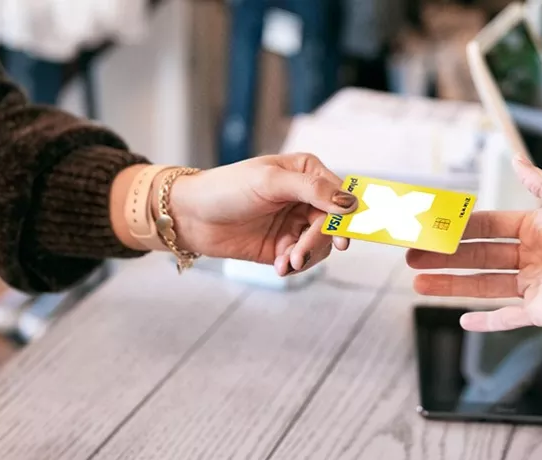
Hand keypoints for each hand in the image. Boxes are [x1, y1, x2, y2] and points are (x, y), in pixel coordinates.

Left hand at [167, 154, 356, 275]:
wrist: (191, 216)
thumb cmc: (227, 188)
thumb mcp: (270, 182)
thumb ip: (312, 190)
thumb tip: (350, 202)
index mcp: (308, 173)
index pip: (339, 195)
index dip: (346, 217)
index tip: (343, 240)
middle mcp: (306, 197)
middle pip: (332, 224)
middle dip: (317, 242)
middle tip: (300, 255)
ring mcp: (296, 222)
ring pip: (320, 245)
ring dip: (305, 256)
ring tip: (285, 263)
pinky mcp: (284, 246)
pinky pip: (303, 259)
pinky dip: (294, 265)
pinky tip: (279, 266)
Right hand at [407, 157, 541, 340]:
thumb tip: (517, 161)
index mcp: (536, 228)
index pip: (488, 225)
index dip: (459, 226)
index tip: (431, 224)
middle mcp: (530, 256)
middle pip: (477, 255)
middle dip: (444, 255)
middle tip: (411, 254)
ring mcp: (534, 286)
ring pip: (483, 285)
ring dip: (451, 285)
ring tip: (418, 283)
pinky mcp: (541, 314)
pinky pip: (506, 318)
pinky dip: (485, 321)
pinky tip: (461, 321)